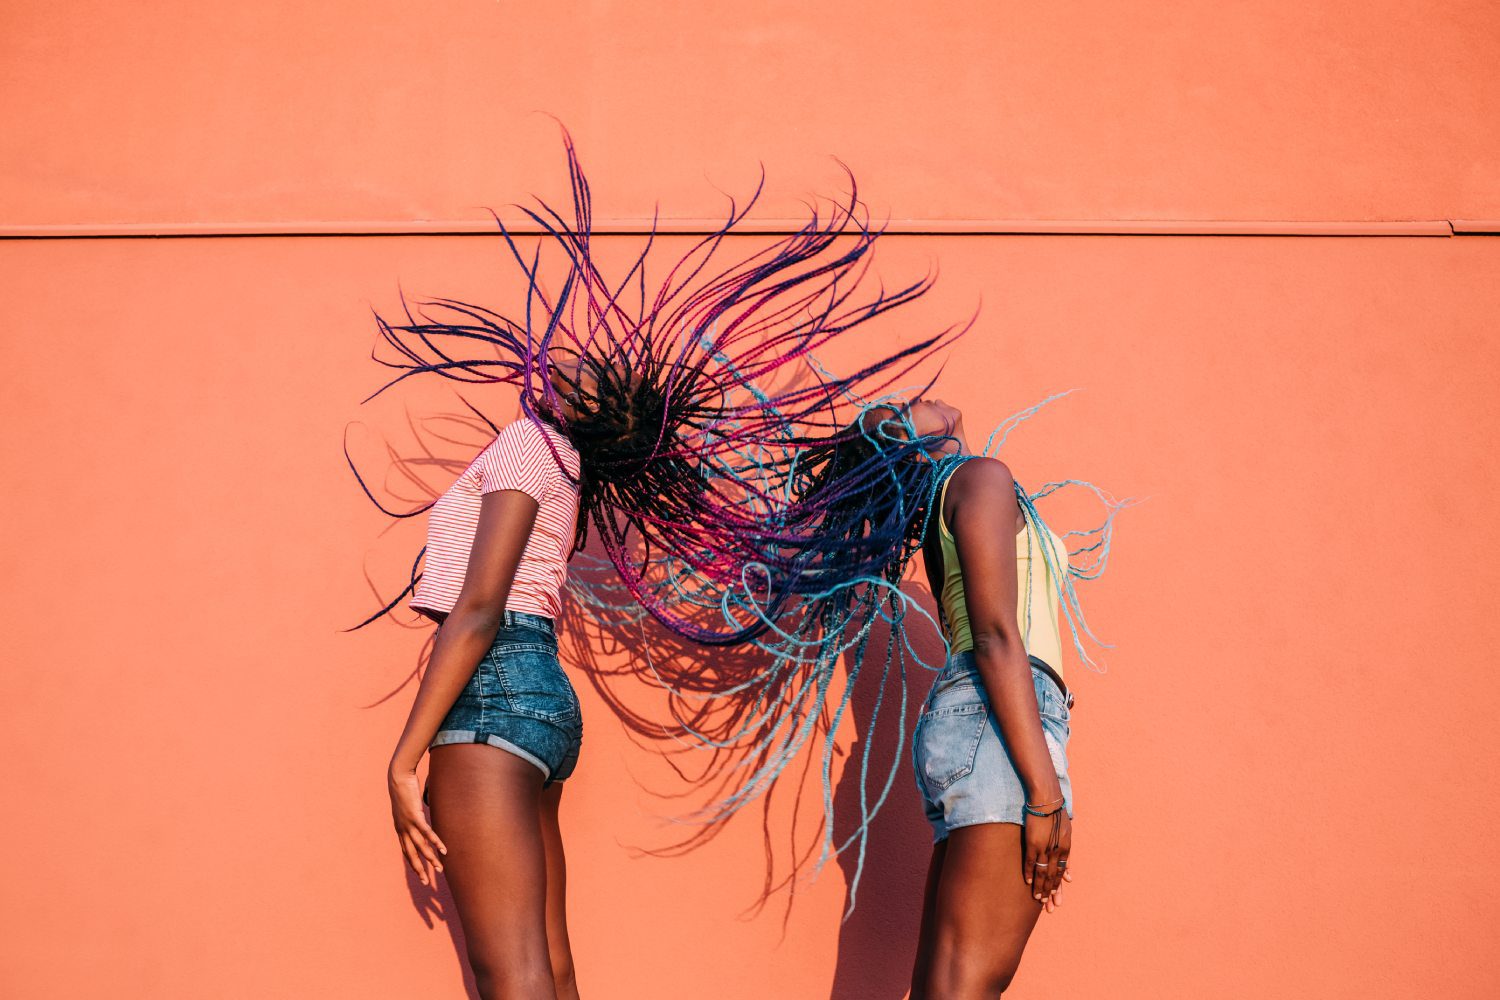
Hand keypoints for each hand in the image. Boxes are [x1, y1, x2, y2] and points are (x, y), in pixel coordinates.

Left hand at [388, 766, 446, 885]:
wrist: (397, 777)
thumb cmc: (404, 788)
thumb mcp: (407, 805)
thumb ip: (414, 812)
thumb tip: (422, 812)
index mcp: (400, 829)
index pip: (407, 851)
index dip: (413, 864)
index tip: (420, 874)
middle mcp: (402, 830)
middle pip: (412, 855)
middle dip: (419, 869)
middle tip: (426, 883)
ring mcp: (408, 824)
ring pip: (420, 847)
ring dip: (430, 859)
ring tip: (440, 869)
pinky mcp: (415, 816)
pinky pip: (427, 833)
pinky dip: (435, 842)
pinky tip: (443, 850)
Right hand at [1022, 802, 1071, 912]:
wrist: (1047, 799)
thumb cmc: (1056, 814)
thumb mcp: (1066, 832)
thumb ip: (1066, 850)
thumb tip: (1067, 866)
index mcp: (1065, 848)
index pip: (1061, 872)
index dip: (1057, 886)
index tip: (1055, 898)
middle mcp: (1056, 851)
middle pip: (1053, 876)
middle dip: (1050, 892)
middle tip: (1049, 906)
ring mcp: (1044, 848)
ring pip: (1042, 872)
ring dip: (1040, 887)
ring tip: (1038, 899)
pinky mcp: (1033, 843)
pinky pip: (1030, 862)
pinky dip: (1029, 873)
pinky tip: (1028, 883)